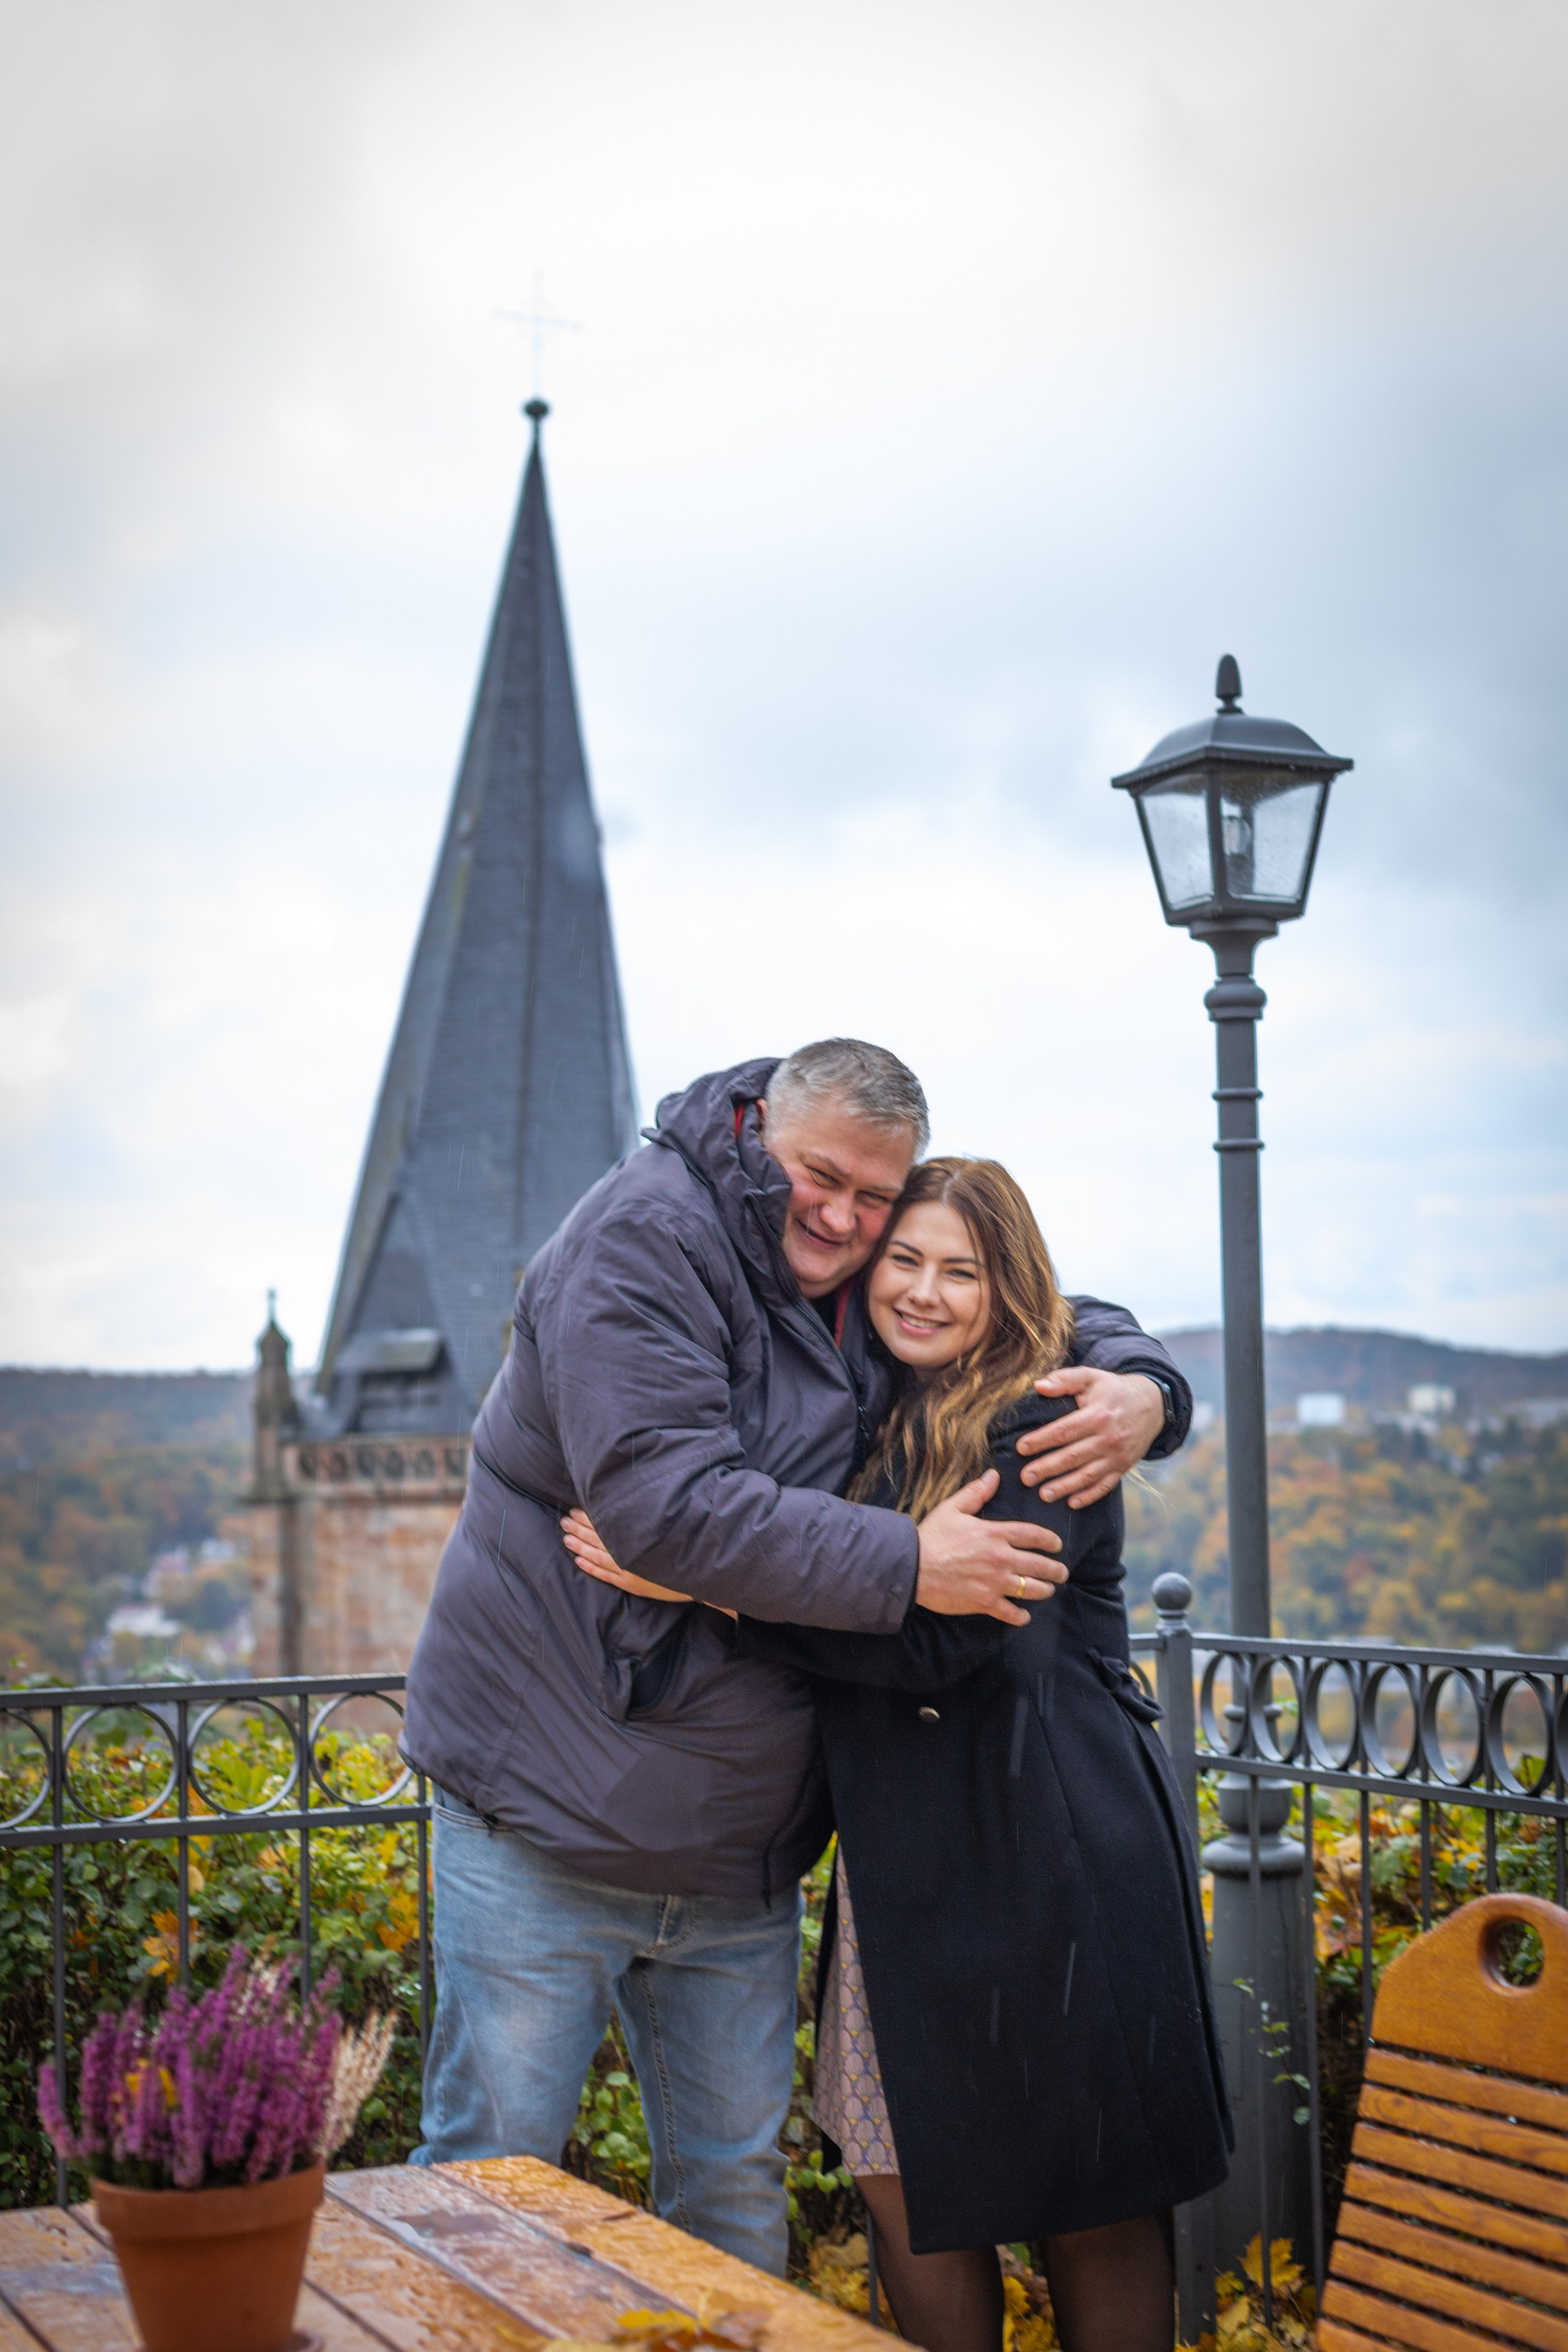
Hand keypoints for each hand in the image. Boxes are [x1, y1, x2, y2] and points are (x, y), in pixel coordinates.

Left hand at [561, 1510, 693, 1603]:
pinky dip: (591, 1568)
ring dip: (580, 1547)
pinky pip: (606, 1575)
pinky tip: (578, 1562)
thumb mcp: (667, 1526)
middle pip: (598, 1538)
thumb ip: (647, 1517)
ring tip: (565, 1539)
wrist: (701, 1572)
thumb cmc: (686, 1544)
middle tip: (564, 1521)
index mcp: (636, 1535)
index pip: (606, 1524)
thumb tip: (630, 1503)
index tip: (576, 1509)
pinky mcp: (632, 1584)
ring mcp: (629, 1570)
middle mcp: (630, 1552)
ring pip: (597, 1556)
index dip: (589, 1517)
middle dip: (579, 1529)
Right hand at [915, 1471, 1067, 1625]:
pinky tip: (1024, 1615)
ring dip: (1045, 1590)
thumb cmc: (931, 1536)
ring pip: (1032, 1589)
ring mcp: (994, 1582)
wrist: (912, 1567)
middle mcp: (1000, 1558)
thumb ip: (976, 1492)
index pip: (1034, 1535)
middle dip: (1056, 1570)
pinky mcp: (984, 1602)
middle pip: (1040, 1565)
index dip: (1051, 1540)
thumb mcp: (953, 1508)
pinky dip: (1020, 1616)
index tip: (1057, 1545)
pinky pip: (1011, 1612)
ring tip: (1048, 1590)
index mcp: (995, 1533)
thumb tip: (993, 1476)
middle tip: (1061, 1572)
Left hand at [1016, 1368, 1165, 1507]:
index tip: (1021, 1448)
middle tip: (1026, 1478)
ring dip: (1065, 1486)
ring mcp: (1118, 1455)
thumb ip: (1065, 1379)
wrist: (1152, 1403)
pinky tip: (1072, 1503)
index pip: (1064, 1430)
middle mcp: (1108, 1438)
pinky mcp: (1124, 1467)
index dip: (1042, 1440)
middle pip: (1073, 1456)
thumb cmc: (1113, 1389)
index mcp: (1098, 1414)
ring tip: (1044, 1495)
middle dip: (1047, 1468)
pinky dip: (1089, 1496)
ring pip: (1088, 1475)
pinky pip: (1106, 1485)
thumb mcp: (1091, 1376)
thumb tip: (1039, 1386)